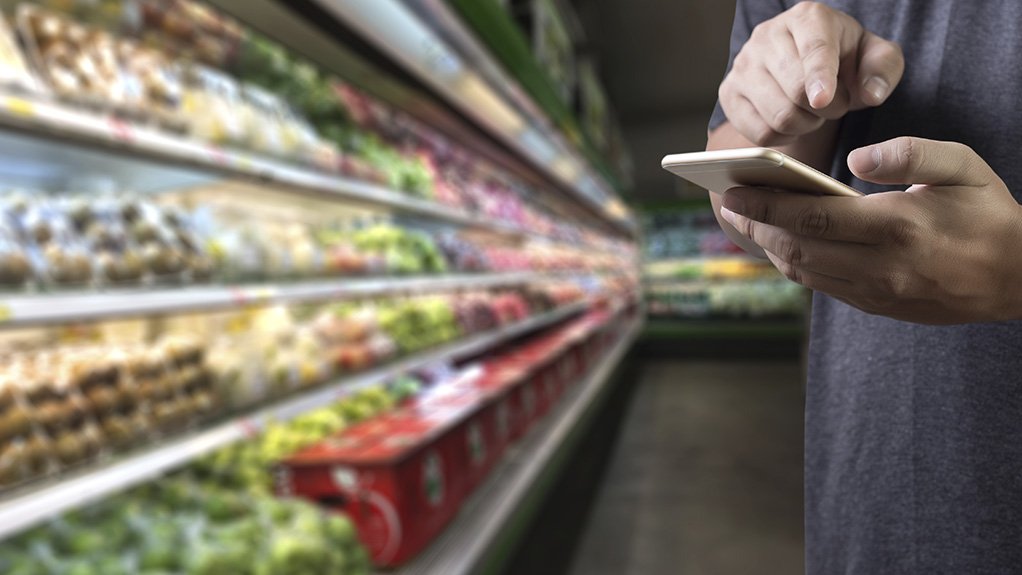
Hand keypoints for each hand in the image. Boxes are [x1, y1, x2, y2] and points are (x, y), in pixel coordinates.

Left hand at [718, 137, 1021, 323]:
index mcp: (898, 226)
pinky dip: (794, 264)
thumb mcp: (962, 167)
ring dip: (768, 247)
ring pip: (804, 272)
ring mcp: (878, 292)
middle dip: (755, 226)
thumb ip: (909, 154)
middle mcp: (881, 266)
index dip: (766, 206)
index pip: (813, 217)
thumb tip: (854, 160)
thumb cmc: (989, 213)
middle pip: (797, 248)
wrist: (1021, 278)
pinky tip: (780, 242)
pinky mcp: (878, 306)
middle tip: (727, 204)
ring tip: (745, 222)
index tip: (733, 191)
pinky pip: (822, 286)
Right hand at [719, 2, 903, 145]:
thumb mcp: (876, 57)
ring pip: (777, 116)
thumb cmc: (844, 60)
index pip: (813, 50)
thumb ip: (884, 69)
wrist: (806, 66)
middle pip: (795, 90)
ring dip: (806, 125)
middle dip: (826, 109)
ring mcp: (743, 66)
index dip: (819, 77)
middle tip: (834, 105)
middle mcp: (767, 36)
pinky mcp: (729, 93)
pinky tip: (792, 123)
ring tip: (813, 113)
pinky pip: (759, 134)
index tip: (823, 99)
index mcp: (808, 18)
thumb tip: (871, 94)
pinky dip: (783, 138)